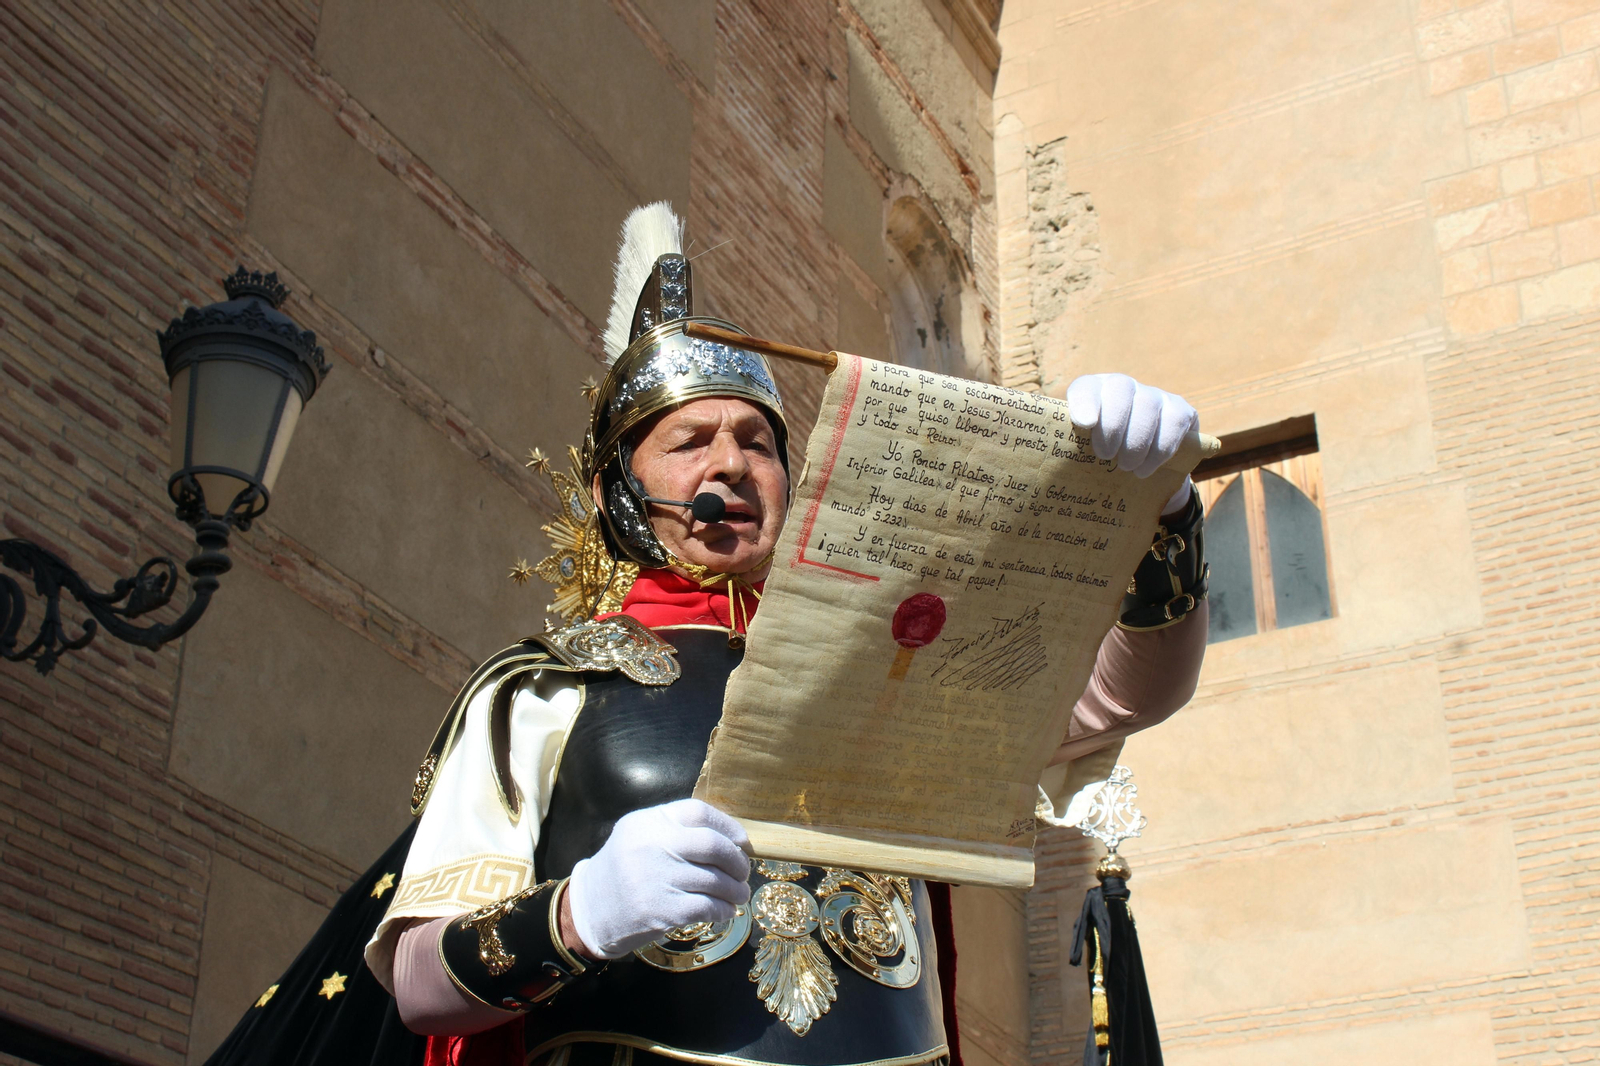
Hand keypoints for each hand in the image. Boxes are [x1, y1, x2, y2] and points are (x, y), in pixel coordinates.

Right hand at [566, 799, 751, 959]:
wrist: (590, 909)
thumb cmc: (623, 870)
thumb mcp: (639, 835)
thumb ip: (675, 828)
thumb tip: (729, 838)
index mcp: (649, 821)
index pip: (698, 812)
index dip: (728, 826)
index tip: (741, 841)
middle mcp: (652, 845)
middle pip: (712, 845)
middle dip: (737, 861)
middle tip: (743, 872)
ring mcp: (657, 878)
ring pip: (715, 880)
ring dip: (735, 890)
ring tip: (739, 894)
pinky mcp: (662, 910)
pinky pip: (707, 907)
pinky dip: (724, 910)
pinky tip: (725, 911)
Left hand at [1067, 373, 1197, 512]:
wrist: (1140, 463)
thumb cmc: (1100, 456)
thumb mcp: (1080, 450)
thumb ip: (1062, 448)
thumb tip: (1030, 468)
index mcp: (1092, 392)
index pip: (1085, 387)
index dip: (1085, 402)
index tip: (1085, 424)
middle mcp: (1123, 386)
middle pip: (1120, 390)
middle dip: (1113, 425)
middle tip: (1107, 456)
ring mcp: (1154, 395)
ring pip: (1149, 405)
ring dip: (1137, 441)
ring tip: (1127, 467)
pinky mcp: (1180, 410)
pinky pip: (1175, 421)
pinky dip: (1161, 448)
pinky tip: (1147, 469)